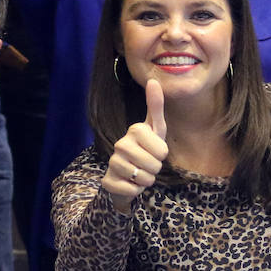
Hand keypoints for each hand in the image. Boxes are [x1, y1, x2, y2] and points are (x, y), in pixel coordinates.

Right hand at [103, 79, 168, 213]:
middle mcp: (120, 144)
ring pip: (143, 179)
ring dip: (146, 181)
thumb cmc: (145, 149)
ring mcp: (112, 163)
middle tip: (146, 164)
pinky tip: (129, 184)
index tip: (154, 150)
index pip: (162, 151)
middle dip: (155, 170)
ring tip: (138, 174)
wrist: (125, 175)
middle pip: (154, 166)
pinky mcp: (107, 181)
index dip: (162, 155)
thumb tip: (152, 80)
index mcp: (134, 130)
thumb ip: (156, 105)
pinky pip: (131, 190)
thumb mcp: (155, 129)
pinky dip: (135, 191)